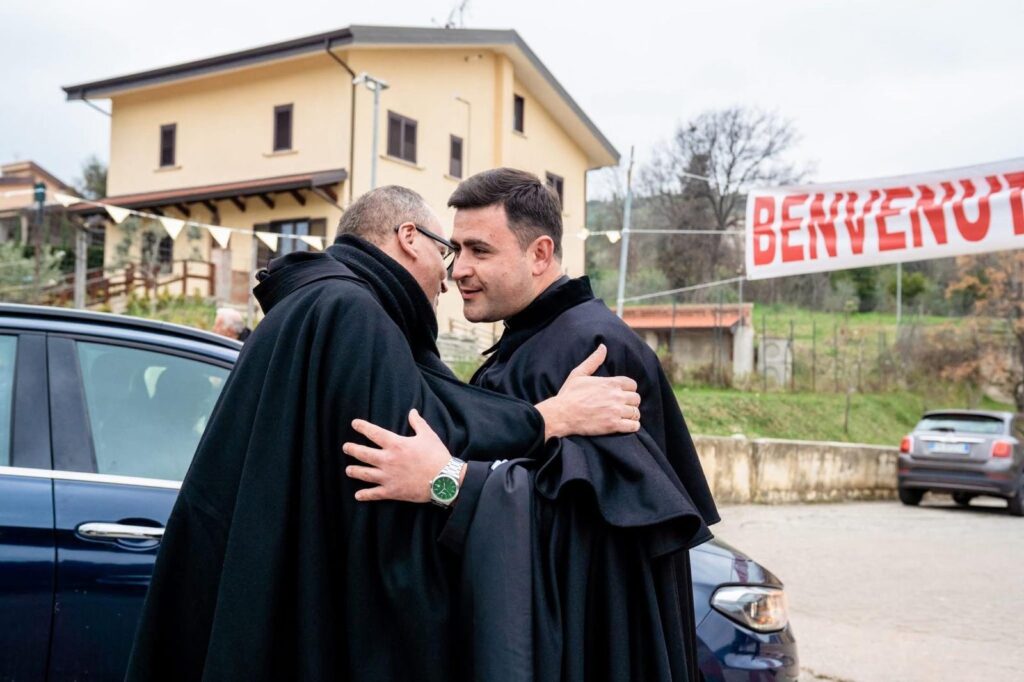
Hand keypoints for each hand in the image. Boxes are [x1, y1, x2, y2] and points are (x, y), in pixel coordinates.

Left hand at [342, 409, 457, 502]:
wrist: (444, 480)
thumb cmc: (437, 456)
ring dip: (354, 471)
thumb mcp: (428, 435)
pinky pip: (374, 494)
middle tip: (346, 447)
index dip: (362, 427)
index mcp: (396, 444)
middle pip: (363, 454)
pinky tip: (358, 495)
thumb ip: (417, 422)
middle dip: (352, 449)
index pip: (374, 433)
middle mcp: (388, 460)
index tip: (354, 424)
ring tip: (348, 469)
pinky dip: (365, 495)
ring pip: (364, 474)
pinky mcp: (392, 491)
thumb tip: (412, 411)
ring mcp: (388, 477)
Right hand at [534, 344, 641, 439]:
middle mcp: (616, 396)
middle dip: (630, 402)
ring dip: (631, 415)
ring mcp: (616, 411)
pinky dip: (632, 426)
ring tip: (624, 417)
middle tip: (622, 407)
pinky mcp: (613, 425)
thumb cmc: (569, 394)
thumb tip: (603, 347)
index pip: (632, 384)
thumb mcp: (579, 373)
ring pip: (636, 412)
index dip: (628, 390)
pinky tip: (625, 425)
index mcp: (610, 383)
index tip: (622, 394)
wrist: (561, 414)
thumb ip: (593, 360)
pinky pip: (633, 426)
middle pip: (636, 398)